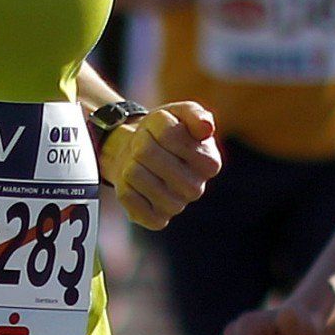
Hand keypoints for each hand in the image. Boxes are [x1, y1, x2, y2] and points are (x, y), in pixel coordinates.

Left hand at [100, 100, 220, 228]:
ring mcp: (176, 207)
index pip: (170, 134)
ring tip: (140, 163)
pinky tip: (136, 182)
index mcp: (210, 162)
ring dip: (130, 162)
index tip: (159, 129)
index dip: (157, 125)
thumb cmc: (164, 134)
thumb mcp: (180, 114)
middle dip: (140, 143)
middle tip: (146, 145)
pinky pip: (128, 197)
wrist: (142, 156)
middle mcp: (196, 189)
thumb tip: (205, 127)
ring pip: (134, 174)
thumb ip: (195, 114)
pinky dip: (124, 184)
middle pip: (147, 153)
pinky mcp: (155, 220)